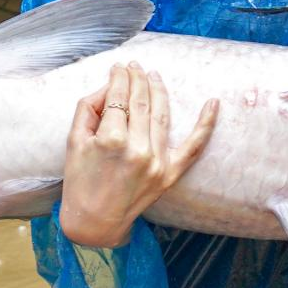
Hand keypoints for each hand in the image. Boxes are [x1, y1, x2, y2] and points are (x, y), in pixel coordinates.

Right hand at [59, 60, 217, 248]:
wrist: (94, 221)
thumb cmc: (80, 180)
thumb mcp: (74, 140)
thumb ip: (88, 108)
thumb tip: (109, 86)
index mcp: (111, 139)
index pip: (119, 97)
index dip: (119, 78)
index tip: (119, 67)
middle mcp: (137, 149)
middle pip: (141, 102)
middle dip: (138, 79)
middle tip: (135, 66)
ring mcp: (157, 162)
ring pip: (162, 115)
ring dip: (159, 91)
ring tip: (154, 76)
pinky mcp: (170, 174)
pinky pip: (194, 147)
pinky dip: (206, 124)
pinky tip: (213, 103)